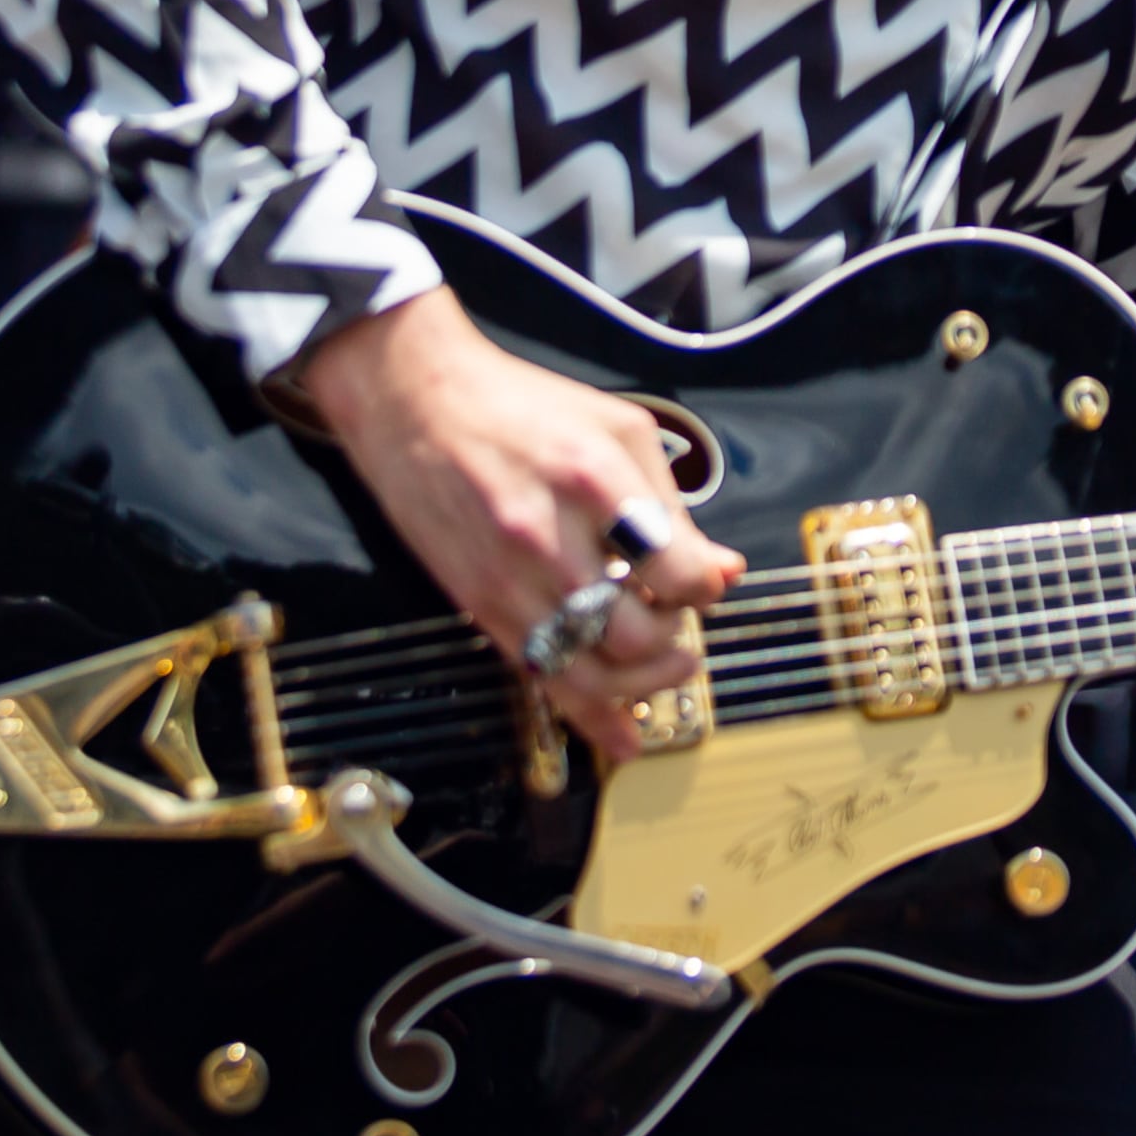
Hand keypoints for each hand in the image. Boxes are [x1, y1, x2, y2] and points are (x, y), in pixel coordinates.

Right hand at [289, 287, 744, 760]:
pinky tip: (620, 733)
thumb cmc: (520, 405)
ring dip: (641, 682)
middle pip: (634, 631)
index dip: (705, 588)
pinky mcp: (479, 605)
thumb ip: (672, 503)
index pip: (673, 569)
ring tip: (668, 665)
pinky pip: (540, 676)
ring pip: (588, 669)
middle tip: (679, 617)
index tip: (707, 582)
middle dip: (675, 636)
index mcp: (593, 478)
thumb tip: (722, 570)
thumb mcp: (617, 428)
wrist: (414, 402)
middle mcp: (547, 535)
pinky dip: (587, 713)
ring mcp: (507, 577)